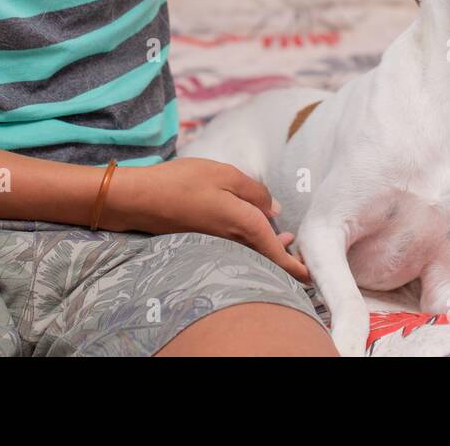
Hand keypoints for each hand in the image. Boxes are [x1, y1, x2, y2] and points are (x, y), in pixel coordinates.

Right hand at [100, 158, 309, 282]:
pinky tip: (250, 227)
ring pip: (250, 251)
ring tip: (284, 238)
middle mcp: (232, 239)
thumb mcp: (225, 174)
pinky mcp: (203, 240)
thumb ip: (254, 192)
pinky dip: (249, 241)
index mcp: (243, 223)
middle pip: (265, 256)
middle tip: (300, 250)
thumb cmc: (183, 182)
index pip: (276, 251)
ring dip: (268, 247)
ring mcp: (216, 242)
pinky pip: (234, 246)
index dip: (294, 264)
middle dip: (284, 256)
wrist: (139, 199)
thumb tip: (275, 209)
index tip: (310, 273)